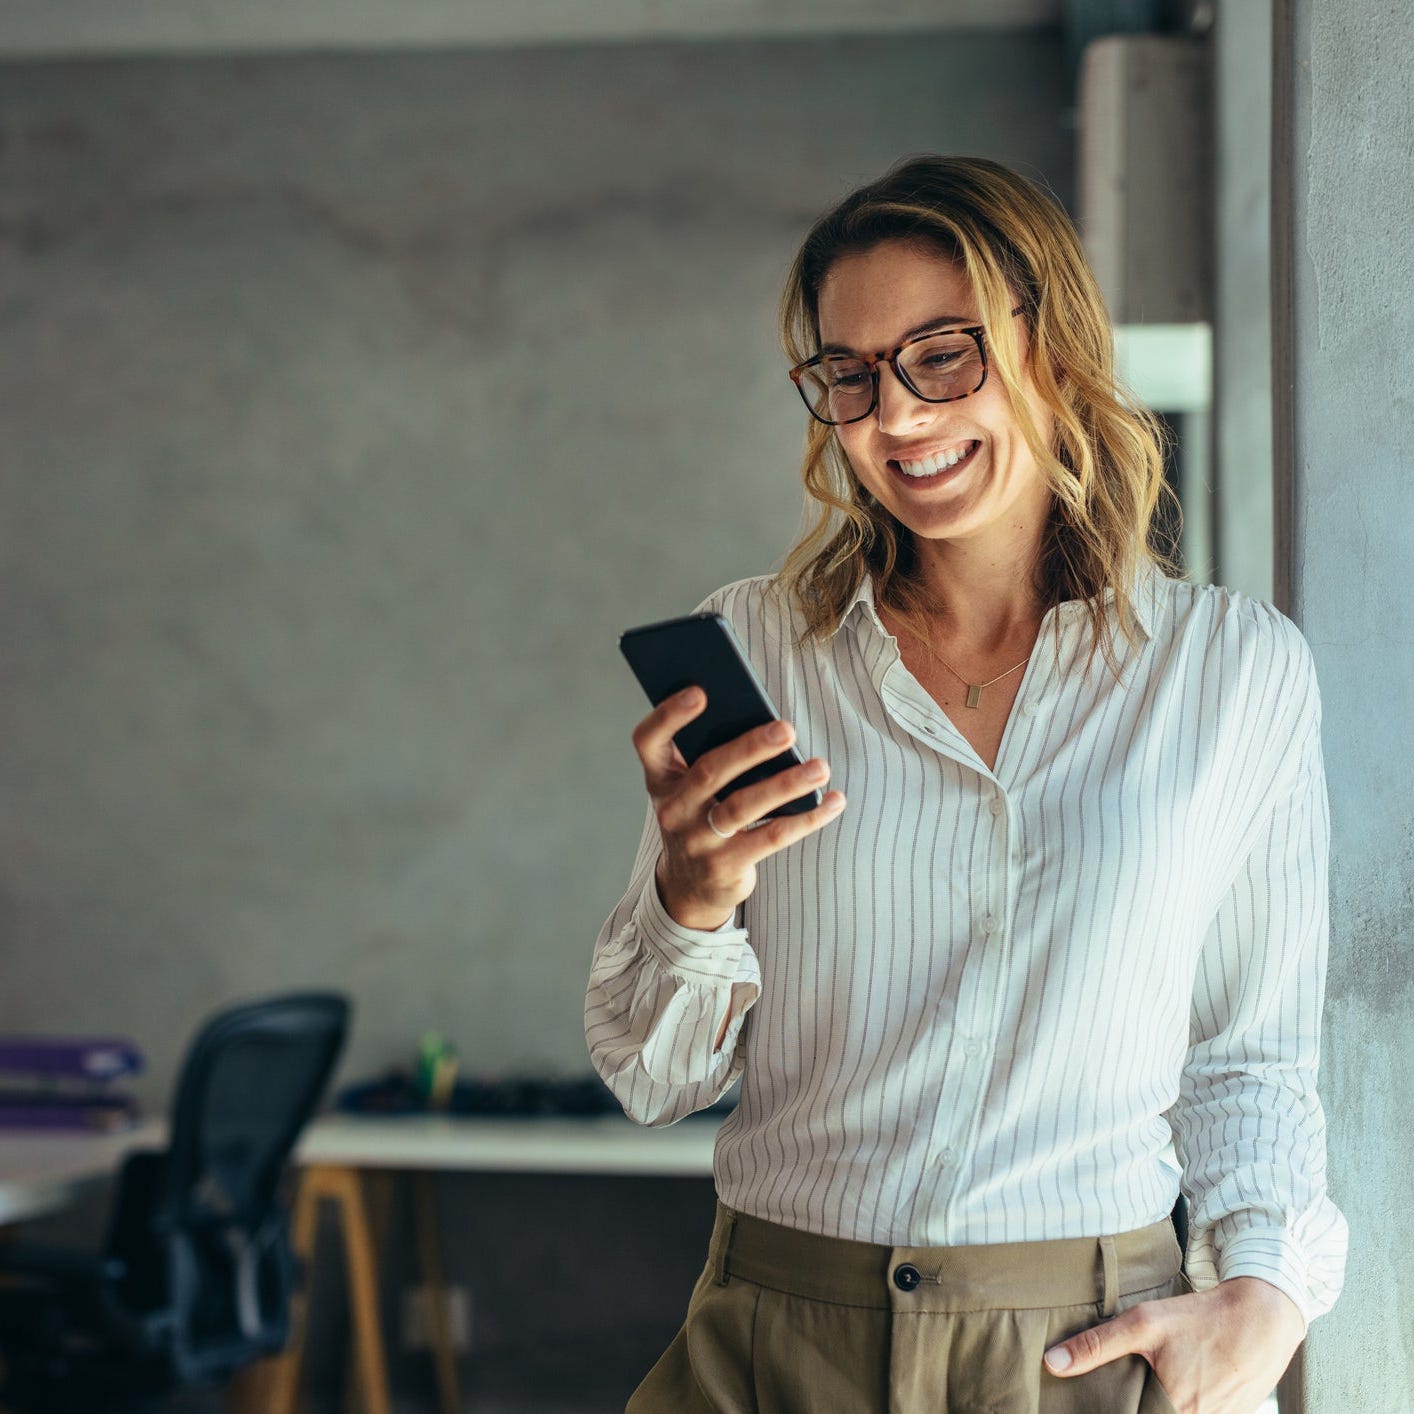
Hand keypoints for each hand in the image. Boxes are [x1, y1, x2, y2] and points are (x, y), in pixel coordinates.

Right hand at [631, 686, 845, 930]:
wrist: (690, 886)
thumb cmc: (701, 816)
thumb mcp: (692, 788)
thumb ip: (714, 755)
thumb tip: (769, 725)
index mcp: (661, 777)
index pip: (649, 740)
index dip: (668, 715)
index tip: (699, 691)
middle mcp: (672, 808)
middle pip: (709, 771)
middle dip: (750, 748)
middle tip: (787, 729)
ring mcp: (697, 841)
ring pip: (743, 806)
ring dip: (786, 785)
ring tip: (820, 767)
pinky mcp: (725, 866)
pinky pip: (771, 837)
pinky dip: (807, 818)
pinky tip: (833, 801)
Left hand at [1042, 1276, 1305, 1413]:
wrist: (1261, 1319)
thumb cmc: (1199, 1319)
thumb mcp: (1143, 1324)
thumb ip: (1096, 1346)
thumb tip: (1051, 1363)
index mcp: (1174, 1410)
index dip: (1120, 1409)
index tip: (1110, 1401)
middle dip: (1141, 1405)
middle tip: (1135, 1389)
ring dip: (1163, 1406)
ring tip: (1159, 1384)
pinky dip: (1186, 1406)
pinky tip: (1185, 1385)